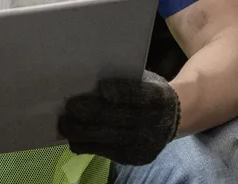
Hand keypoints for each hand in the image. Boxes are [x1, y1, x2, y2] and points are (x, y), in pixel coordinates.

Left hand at [58, 70, 180, 165]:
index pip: (139, 94)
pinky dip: (87, 145)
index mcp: (157, 97)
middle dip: (91, 113)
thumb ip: (124, 80)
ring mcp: (144, 144)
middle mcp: (154, 122)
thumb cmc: (148, 91)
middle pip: (118, 118)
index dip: (121, 91)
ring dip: (82, 131)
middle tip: (70, 106)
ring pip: (107, 138)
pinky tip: (74, 138)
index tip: (101, 88)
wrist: (173, 117)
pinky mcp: (134, 158)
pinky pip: (105, 152)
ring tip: (64, 123)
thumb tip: (88, 79)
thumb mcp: (145, 80)